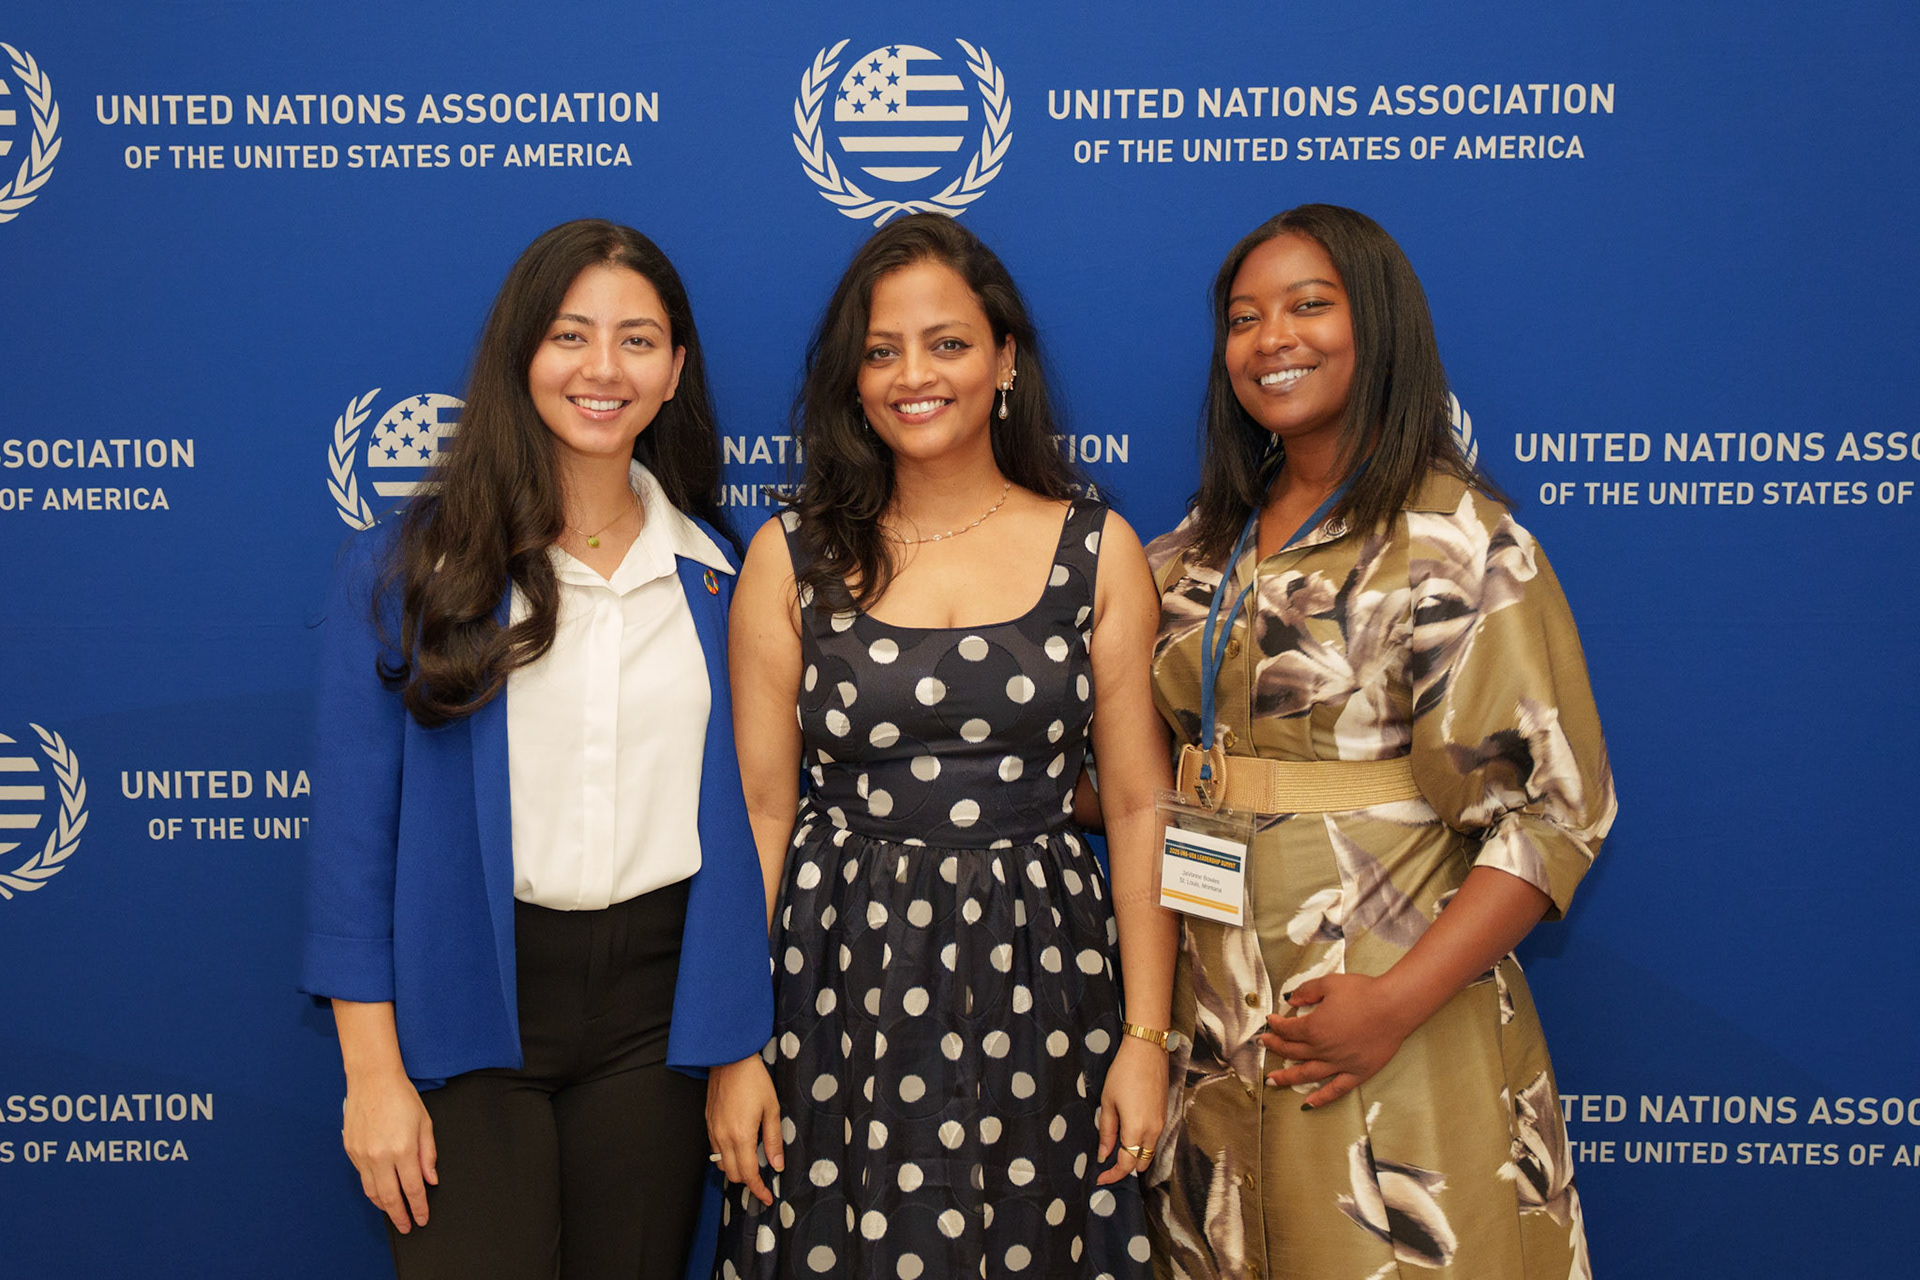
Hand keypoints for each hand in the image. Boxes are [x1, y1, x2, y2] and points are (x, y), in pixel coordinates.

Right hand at [341, 1068, 437, 1232]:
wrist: (372, 1079)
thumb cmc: (401, 1097)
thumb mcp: (424, 1123)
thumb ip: (428, 1155)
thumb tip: (431, 1180)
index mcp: (402, 1149)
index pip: (413, 1189)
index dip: (418, 1208)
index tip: (422, 1219)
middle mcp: (380, 1156)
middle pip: (390, 1198)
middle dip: (399, 1216)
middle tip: (406, 1227)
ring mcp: (362, 1155)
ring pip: (372, 1192)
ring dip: (384, 1206)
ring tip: (394, 1213)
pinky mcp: (351, 1151)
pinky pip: (362, 1178)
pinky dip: (372, 1189)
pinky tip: (380, 1192)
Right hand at [707, 1053, 783, 1206]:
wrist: (729, 1058)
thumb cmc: (754, 1080)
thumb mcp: (772, 1109)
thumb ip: (773, 1140)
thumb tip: (777, 1165)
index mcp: (741, 1136)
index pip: (748, 1174)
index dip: (758, 1190)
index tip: (767, 1197)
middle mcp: (723, 1137)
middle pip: (732, 1174)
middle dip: (748, 1181)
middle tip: (763, 1179)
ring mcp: (713, 1130)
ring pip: (721, 1164)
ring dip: (736, 1169)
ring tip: (752, 1163)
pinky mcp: (708, 1123)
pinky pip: (715, 1150)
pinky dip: (726, 1156)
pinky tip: (739, 1147)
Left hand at [1096, 1034, 1168, 1184]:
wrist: (1147, 1051)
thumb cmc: (1123, 1074)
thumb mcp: (1108, 1102)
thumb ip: (1107, 1131)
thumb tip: (1103, 1155)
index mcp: (1137, 1129)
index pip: (1127, 1164)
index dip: (1113, 1175)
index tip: (1100, 1180)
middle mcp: (1154, 1131)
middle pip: (1141, 1162)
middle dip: (1125, 1169)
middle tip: (1107, 1168)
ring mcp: (1162, 1123)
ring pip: (1149, 1151)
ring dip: (1135, 1157)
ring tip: (1116, 1154)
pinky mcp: (1165, 1115)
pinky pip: (1154, 1139)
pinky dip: (1142, 1145)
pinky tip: (1129, 1138)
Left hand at [1261, 973, 1419, 1108]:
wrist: (1393, 1006)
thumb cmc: (1363, 992)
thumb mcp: (1329, 984)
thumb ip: (1306, 991)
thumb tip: (1290, 999)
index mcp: (1313, 1028)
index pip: (1287, 1029)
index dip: (1275, 1025)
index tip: (1271, 1021)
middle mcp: (1323, 1049)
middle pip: (1292, 1052)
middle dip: (1275, 1047)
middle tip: (1266, 1045)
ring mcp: (1339, 1064)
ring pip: (1306, 1074)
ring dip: (1286, 1078)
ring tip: (1272, 1081)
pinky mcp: (1357, 1073)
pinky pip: (1335, 1090)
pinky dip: (1320, 1098)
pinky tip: (1308, 1104)